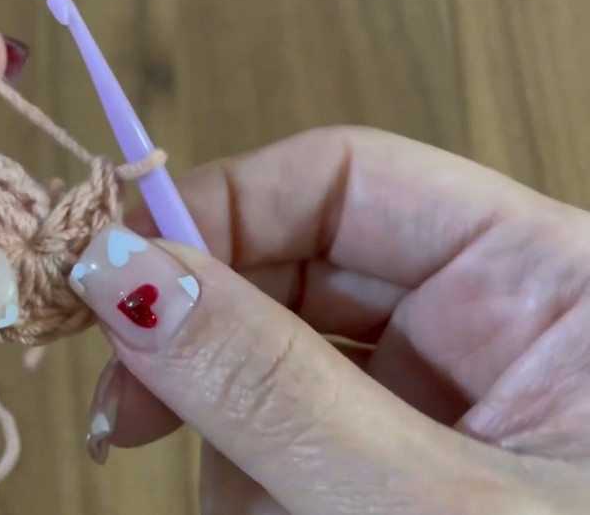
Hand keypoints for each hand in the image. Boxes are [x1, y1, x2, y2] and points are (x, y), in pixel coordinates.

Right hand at [73, 127, 589, 512]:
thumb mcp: (416, 506)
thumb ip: (266, 385)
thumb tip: (120, 272)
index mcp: (546, 278)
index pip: (345, 177)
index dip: (217, 208)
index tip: (112, 278)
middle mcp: (493, 320)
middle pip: (294, 265)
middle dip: (200, 336)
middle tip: (118, 413)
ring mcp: (446, 395)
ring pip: (278, 361)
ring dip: (229, 438)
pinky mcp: (406, 459)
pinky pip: (293, 434)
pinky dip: (257, 482)